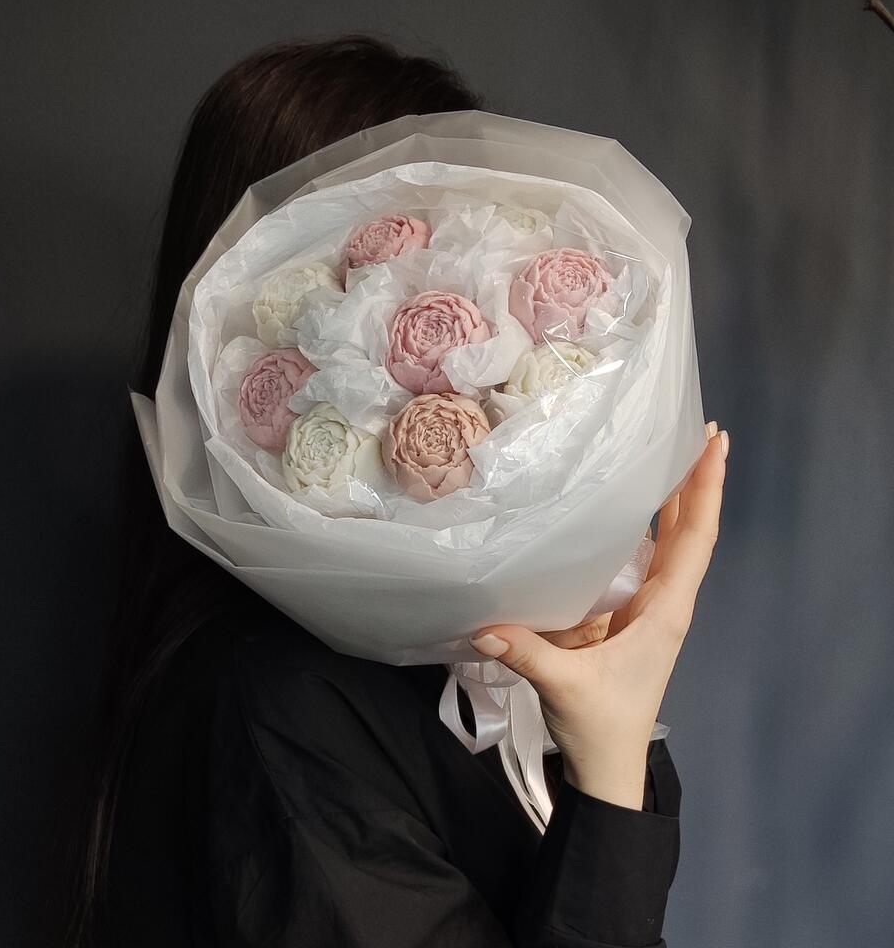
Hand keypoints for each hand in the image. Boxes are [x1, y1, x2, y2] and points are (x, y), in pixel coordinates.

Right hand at [470, 423, 727, 808]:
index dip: (706, 490)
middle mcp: (663, 600)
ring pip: (668, 543)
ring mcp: (646, 607)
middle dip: (695, 481)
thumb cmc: (601, 726)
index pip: (696, 539)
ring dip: (673, 500)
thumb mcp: (565, 688)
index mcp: (664, 610)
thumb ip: (527, 654)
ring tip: (664, 453)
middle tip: (695, 430)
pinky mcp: (625, 615)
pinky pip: (641, 560)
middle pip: (689, 531)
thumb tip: (483, 623)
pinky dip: (643, 527)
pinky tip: (622, 507)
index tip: (715, 443)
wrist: (607, 767)